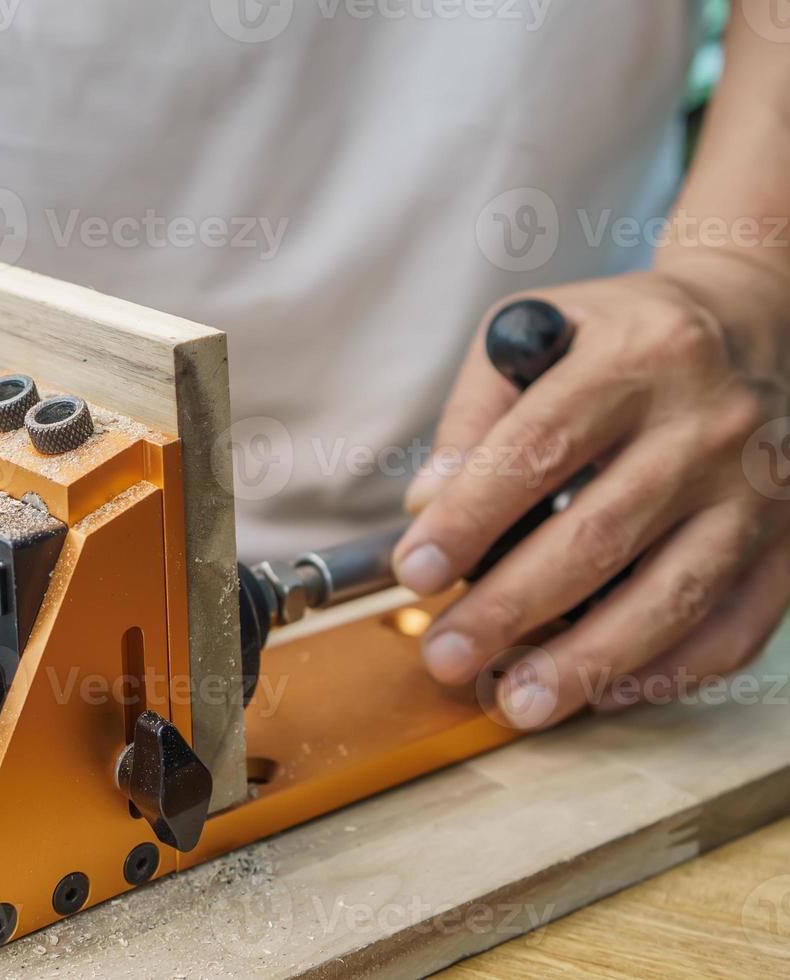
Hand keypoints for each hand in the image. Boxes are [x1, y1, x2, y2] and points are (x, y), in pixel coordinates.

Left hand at [393, 264, 789, 728]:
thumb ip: (476, 414)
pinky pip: (739, 624)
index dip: (470, 519)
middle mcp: (708, 424)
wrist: (758, 318)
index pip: (537, 450)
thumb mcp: (538, 329)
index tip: (414, 572)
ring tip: (516, 703)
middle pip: (600, 536)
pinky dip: (672, 670)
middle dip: (511, 608)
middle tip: (446, 656)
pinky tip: (605, 692)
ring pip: (674, 594)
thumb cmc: (620, 335)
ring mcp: (759, 488)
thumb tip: (427, 504)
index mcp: (634, 359)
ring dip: (588, 662)